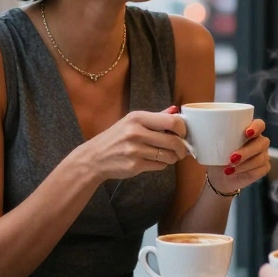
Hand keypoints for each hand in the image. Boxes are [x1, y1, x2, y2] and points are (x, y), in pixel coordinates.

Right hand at [71, 108, 190, 181]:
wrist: (95, 158)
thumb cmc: (116, 138)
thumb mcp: (131, 122)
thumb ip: (155, 117)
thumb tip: (175, 111)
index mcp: (137, 118)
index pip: (172, 122)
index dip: (183, 129)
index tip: (183, 134)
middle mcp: (136, 132)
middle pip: (174, 141)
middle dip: (182, 147)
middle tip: (182, 149)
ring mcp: (135, 150)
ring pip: (168, 156)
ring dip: (173, 157)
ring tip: (169, 155)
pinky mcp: (135, 166)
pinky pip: (159, 166)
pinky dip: (162, 164)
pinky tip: (155, 160)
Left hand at [208, 118, 269, 192]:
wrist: (219, 176)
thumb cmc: (217, 155)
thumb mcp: (211, 143)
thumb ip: (208, 132)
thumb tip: (191, 123)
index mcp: (250, 130)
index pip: (260, 124)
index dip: (256, 127)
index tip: (246, 133)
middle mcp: (259, 141)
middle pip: (262, 142)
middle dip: (247, 151)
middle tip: (232, 157)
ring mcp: (263, 155)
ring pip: (261, 157)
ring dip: (245, 163)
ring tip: (229, 167)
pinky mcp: (263, 168)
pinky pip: (261, 169)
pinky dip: (247, 171)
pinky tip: (234, 172)